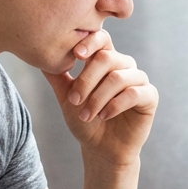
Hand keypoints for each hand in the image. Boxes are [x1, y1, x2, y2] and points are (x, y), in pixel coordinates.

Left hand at [43, 30, 157, 167]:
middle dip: (86, 81)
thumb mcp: (66, 97)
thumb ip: (56, 76)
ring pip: (118, 77)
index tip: (76, 55)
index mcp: (106, 60)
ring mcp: (139, 80)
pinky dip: (115, 105)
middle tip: (74, 101)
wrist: (100, 149)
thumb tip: (37, 55)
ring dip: (98, 98)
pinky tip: (104, 116)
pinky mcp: (150, 97)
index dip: (89, 43)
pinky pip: (134, 93)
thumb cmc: (85, 121)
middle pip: (107, 58)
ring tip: (87, 115)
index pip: (101, 39)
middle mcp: (124, 66)